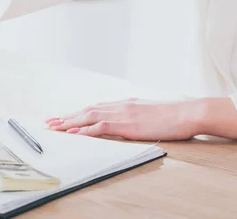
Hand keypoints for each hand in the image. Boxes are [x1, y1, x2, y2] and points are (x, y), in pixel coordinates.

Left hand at [45, 98, 205, 140]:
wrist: (187, 113)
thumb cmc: (173, 115)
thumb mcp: (150, 112)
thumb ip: (136, 113)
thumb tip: (131, 118)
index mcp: (124, 103)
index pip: (95, 107)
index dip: (78, 112)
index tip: (64, 117)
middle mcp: (119, 106)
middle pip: (86, 110)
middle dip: (67, 116)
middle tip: (50, 122)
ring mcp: (121, 113)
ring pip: (88, 116)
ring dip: (69, 122)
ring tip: (55, 128)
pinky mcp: (125, 124)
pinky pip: (99, 127)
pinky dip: (84, 129)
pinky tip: (73, 133)